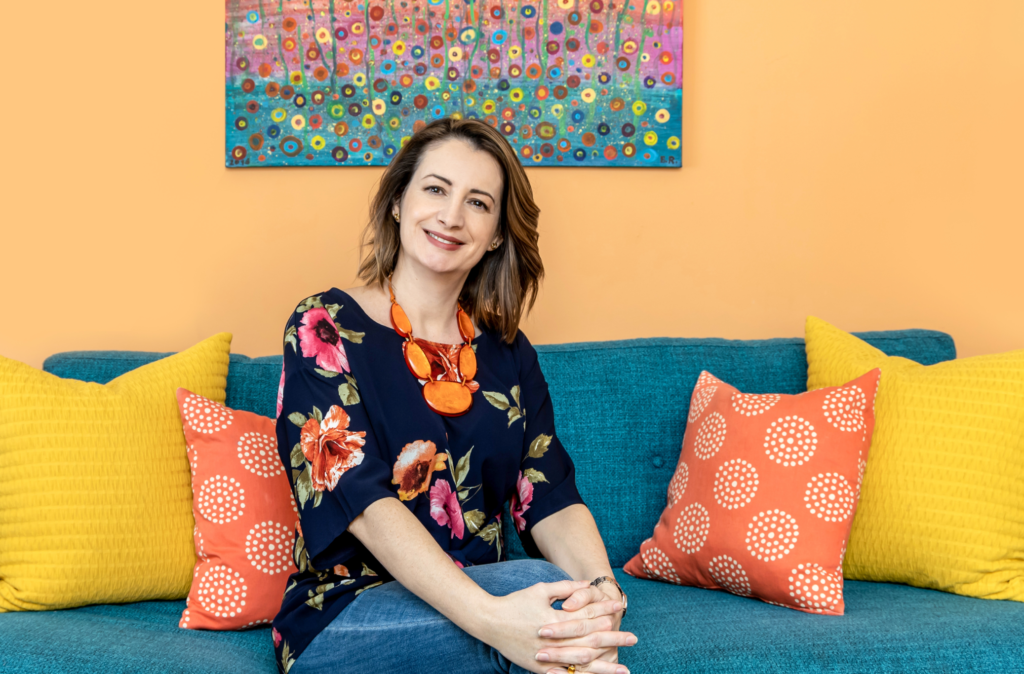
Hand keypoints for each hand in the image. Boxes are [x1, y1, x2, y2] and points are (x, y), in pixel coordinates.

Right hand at [482, 580, 633, 673]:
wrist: (489, 622)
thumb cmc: (515, 603)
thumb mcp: (540, 589)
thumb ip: (565, 588)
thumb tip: (586, 584)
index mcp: (555, 620)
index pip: (586, 616)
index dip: (604, 612)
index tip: (621, 609)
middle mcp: (554, 641)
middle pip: (589, 641)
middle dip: (613, 640)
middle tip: (633, 638)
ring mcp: (547, 658)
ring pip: (581, 664)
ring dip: (604, 668)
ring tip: (624, 670)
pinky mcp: (540, 669)